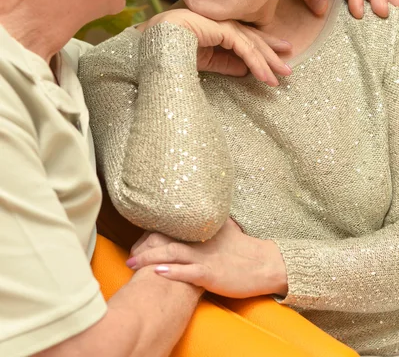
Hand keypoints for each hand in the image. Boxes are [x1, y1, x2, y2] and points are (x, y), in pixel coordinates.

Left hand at [127, 219, 287, 298]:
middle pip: (166, 240)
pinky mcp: (210, 274)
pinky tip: (157, 272)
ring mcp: (204, 258)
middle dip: (144, 248)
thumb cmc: (244, 248)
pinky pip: (187, 273)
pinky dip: (172, 272)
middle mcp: (200, 242)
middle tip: (129, 256)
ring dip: (150, 259)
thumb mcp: (226, 228)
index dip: (151, 235)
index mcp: (201, 231)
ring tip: (133, 264)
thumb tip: (206, 209)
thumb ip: (212, 221)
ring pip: (172, 254)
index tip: (137, 242)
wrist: (264, 264)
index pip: (170, 229)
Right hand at [138, 9, 291, 85]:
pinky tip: (266, 76)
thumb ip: (225, 63)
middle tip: (287, 66)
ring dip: (268, 61)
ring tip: (282, 76)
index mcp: (215, 27)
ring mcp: (221, 22)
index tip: (277, 56)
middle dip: (271, 52)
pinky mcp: (221, 28)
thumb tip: (245, 70)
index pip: (243, 37)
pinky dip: (256, 63)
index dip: (261, 47)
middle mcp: (221, 22)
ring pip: (252, 43)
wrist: (154, 41)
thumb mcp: (204, 61)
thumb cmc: (172, 48)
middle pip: (252, 38)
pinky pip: (244, 48)